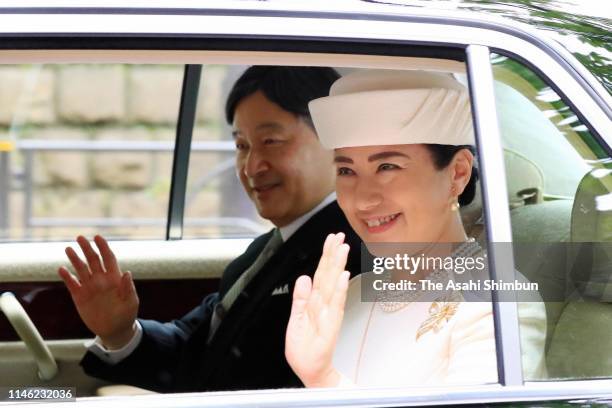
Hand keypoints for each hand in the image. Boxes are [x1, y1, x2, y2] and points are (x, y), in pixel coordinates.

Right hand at [57, 235, 138, 349]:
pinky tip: (62, 269)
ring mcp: (90, 287)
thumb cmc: (126, 315)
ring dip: (75, 259)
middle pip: (93, 260)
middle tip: (80, 237)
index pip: (108, 258)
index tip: (97, 237)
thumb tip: (127, 273)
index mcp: (114, 278)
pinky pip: (72, 284)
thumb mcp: (131, 302)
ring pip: (81, 269)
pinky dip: (67, 276)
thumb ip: (128, 288)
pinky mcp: (80, 296)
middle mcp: (101, 279)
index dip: (103, 247)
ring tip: (68, 249)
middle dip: (87, 248)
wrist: (115, 330)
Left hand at [285, 233, 349, 387]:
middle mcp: (323, 306)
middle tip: (339, 236)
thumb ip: (300, 298)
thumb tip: (303, 277)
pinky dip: (339, 291)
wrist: (310, 371)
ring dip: (338, 266)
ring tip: (343, 249)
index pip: (320, 274)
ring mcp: (328, 315)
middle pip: (328, 275)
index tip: (332, 239)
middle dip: (333, 255)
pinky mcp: (330, 327)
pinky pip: (335, 306)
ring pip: (332, 286)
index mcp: (314, 303)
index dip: (326, 256)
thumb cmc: (305, 348)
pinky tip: (342, 277)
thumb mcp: (296, 319)